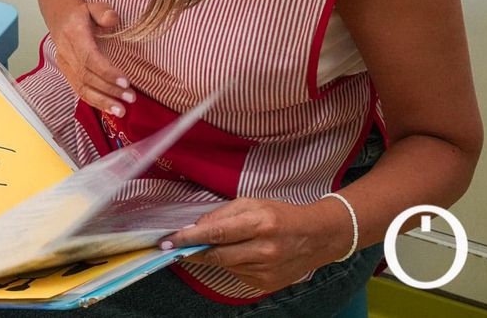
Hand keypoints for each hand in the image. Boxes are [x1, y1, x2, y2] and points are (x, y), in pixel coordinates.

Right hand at [51, 1, 135, 116]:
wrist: (59, 17)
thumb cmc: (81, 13)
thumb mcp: (93, 5)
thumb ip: (103, 11)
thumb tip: (112, 19)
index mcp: (73, 35)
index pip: (89, 57)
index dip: (106, 72)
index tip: (126, 81)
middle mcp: (66, 52)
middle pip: (86, 77)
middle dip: (109, 90)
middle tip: (130, 98)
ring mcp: (65, 64)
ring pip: (81, 88)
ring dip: (102, 101)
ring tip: (121, 110)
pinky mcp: (67, 73)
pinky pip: (79, 90)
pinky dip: (94, 101)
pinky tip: (109, 108)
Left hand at [159, 198, 353, 291]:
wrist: (317, 238)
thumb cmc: (281, 215)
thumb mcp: (252, 204)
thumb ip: (222, 214)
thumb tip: (196, 227)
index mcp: (260, 223)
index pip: (217, 233)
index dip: (189, 238)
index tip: (169, 241)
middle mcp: (264, 249)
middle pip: (216, 255)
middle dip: (192, 251)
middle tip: (174, 247)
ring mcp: (266, 270)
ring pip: (225, 265)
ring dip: (214, 256)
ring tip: (220, 245)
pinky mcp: (266, 284)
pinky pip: (237, 274)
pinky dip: (232, 264)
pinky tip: (242, 254)